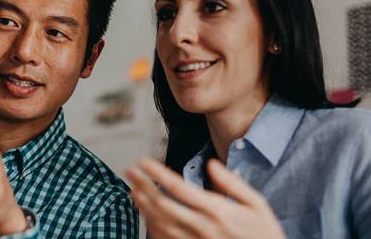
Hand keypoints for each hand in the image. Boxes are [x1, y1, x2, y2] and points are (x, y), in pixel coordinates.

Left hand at [126, 158, 284, 238]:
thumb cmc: (264, 233)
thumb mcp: (257, 204)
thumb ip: (232, 183)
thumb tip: (211, 163)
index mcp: (217, 210)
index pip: (178, 187)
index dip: (156, 172)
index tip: (142, 161)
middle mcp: (202, 227)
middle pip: (162, 203)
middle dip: (142, 184)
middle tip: (129, 171)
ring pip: (159, 223)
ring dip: (142, 205)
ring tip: (132, 189)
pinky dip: (151, 226)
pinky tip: (146, 214)